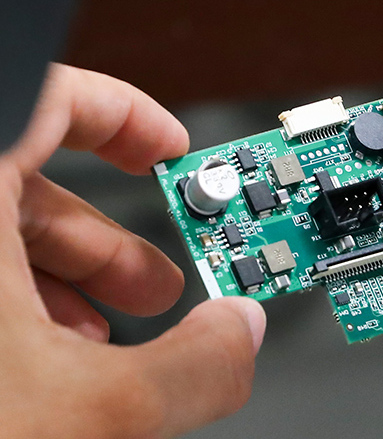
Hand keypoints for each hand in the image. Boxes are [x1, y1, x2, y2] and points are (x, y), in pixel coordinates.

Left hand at [0, 64, 265, 437]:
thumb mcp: (87, 417)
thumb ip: (192, 368)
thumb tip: (240, 335)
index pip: (49, 96)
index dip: (125, 115)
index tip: (167, 148)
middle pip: (29, 184)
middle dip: (110, 242)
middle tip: (157, 283)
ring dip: (64, 287)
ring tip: (104, 342)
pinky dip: (7, 312)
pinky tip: (38, 370)